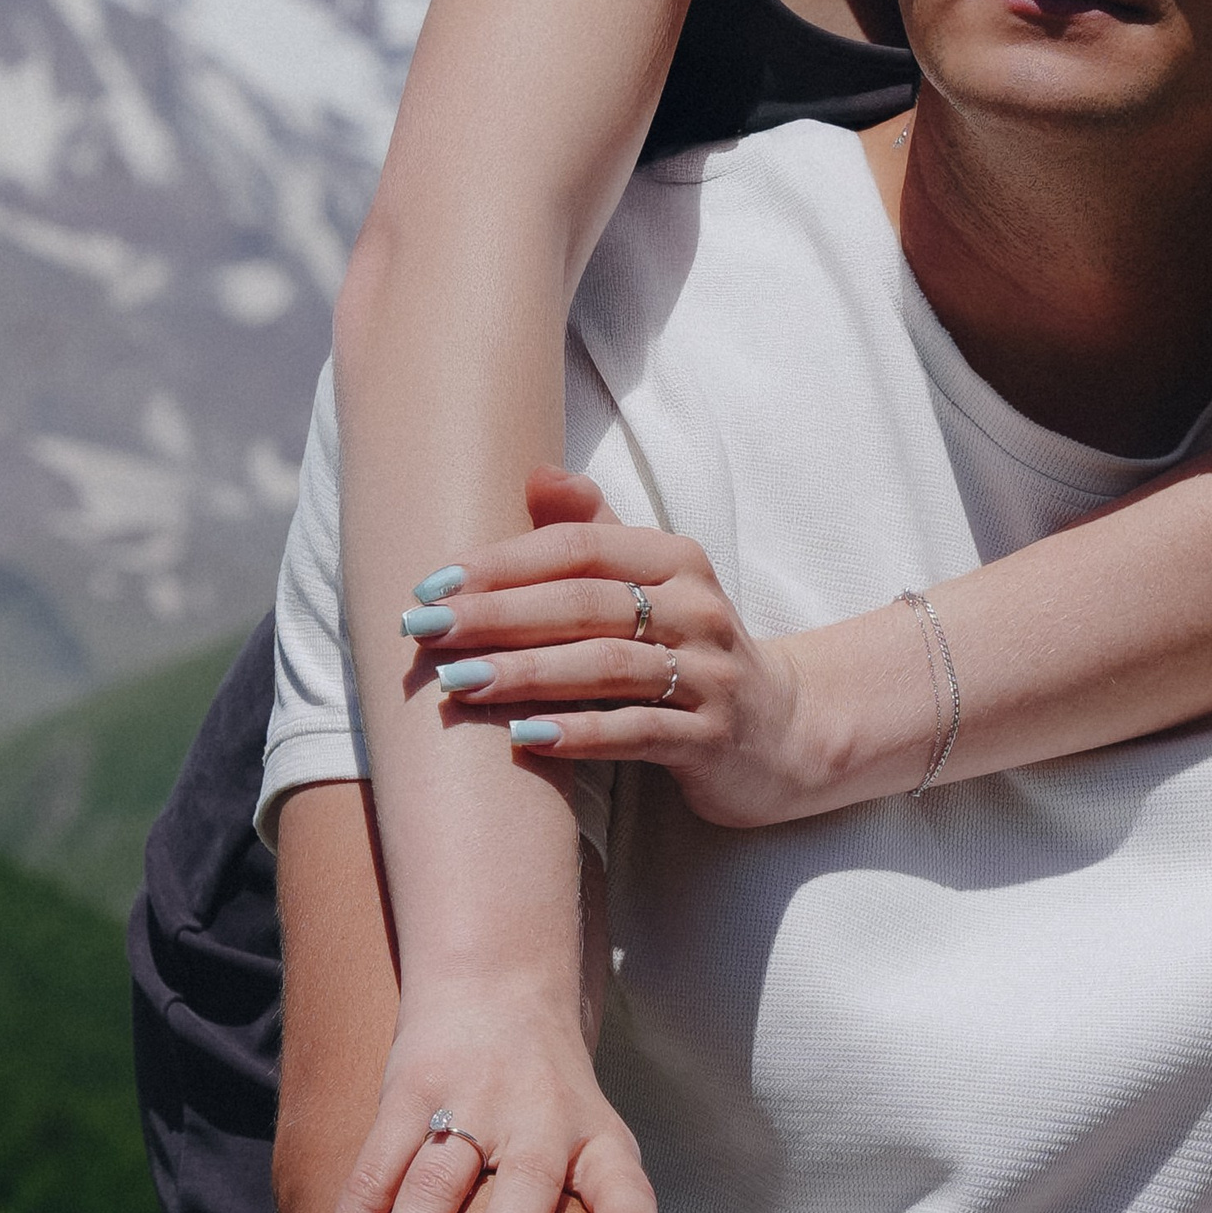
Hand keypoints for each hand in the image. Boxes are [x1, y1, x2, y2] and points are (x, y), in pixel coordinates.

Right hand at [305, 979, 667, 1212]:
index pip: (621, 1178)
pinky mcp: (405, 1094)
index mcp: (590, 1135)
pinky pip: (370, 1174)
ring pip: (426, 1187)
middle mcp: (534, 1117)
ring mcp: (465, 1102)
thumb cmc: (555, 1090)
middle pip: (519, 1189)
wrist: (495, 977)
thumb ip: (625, 1210)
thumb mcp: (603, 1138)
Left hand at [412, 468, 844, 829]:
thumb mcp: (653, 582)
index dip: (503, 562)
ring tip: (458, 682)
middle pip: (584, 603)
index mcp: (675, 560)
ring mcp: (709, 675)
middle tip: (426, 629)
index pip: (578, 547)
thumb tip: (534, 474)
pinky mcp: (713, 738)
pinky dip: (579, 733)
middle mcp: (697, 608)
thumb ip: (594, 531)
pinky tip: (524, 736)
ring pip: (607, 666)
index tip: (433, 583)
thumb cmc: (692, 648)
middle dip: (497, 615)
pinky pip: (638, 731)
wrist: (786, 732)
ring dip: (525, 672)